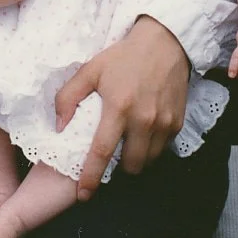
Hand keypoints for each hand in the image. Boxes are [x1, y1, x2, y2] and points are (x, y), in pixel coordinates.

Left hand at [55, 16, 189, 200]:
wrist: (164, 42)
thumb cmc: (124, 56)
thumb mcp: (91, 69)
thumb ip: (69, 97)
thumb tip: (59, 127)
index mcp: (118, 107)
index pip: (102, 152)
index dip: (91, 177)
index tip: (83, 195)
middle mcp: (143, 120)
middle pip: (130, 166)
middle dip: (118, 167)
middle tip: (112, 153)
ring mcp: (164, 123)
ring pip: (148, 161)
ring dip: (136, 158)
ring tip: (128, 141)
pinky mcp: (177, 122)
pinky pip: (163, 148)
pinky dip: (152, 146)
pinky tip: (144, 129)